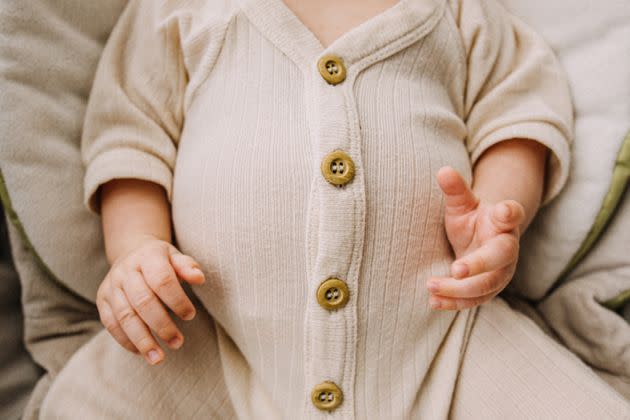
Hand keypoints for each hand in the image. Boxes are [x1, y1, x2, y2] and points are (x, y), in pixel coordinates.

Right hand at [96, 237, 204, 364]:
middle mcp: (126, 271)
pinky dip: (126, 341)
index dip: (176, 300)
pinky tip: (141, 352)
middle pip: (143, 301)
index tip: (190, 316)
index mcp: (148, 256)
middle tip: (177, 343)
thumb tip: (199, 278)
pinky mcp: (102, 300)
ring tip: (158, 358)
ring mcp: (111, 286)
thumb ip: (188, 267)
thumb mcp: (176, 257)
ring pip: (125, 316)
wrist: (131, 253)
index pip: (162, 280)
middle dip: (161, 325)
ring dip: (143, 340)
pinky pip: (111, 324)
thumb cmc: (161, 261)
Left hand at [427, 166, 524, 310]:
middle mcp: (508, 247)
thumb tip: (442, 170)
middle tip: (456, 269)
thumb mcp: (462, 204)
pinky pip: (474, 300)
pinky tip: (434, 302)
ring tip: (431, 286)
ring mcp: (501, 271)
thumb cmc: (472, 220)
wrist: (481, 242)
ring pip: (486, 285)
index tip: (503, 210)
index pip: (512, 214)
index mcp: (503, 221)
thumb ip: (455, 190)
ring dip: (459, 289)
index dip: (510, 213)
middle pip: (500, 257)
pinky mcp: (489, 289)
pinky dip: (454, 303)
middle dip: (479, 264)